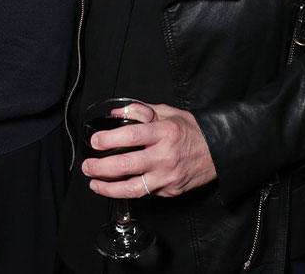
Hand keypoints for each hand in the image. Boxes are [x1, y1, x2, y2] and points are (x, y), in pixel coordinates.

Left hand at [82, 103, 216, 198]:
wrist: (217, 151)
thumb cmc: (191, 130)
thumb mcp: (167, 112)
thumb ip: (141, 111)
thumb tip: (116, 113)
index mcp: (164, 132)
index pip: (131, 136)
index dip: (109, 139)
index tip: (95, 142)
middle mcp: (165, 156)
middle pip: (126, 165)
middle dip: (100, 167)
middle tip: (87, 166)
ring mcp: (167, 177)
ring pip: (132, 188)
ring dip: (108, 188)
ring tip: (94, 182)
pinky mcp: (169, 191)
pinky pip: (144, 193)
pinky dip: (127, 191)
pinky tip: (115, 187)